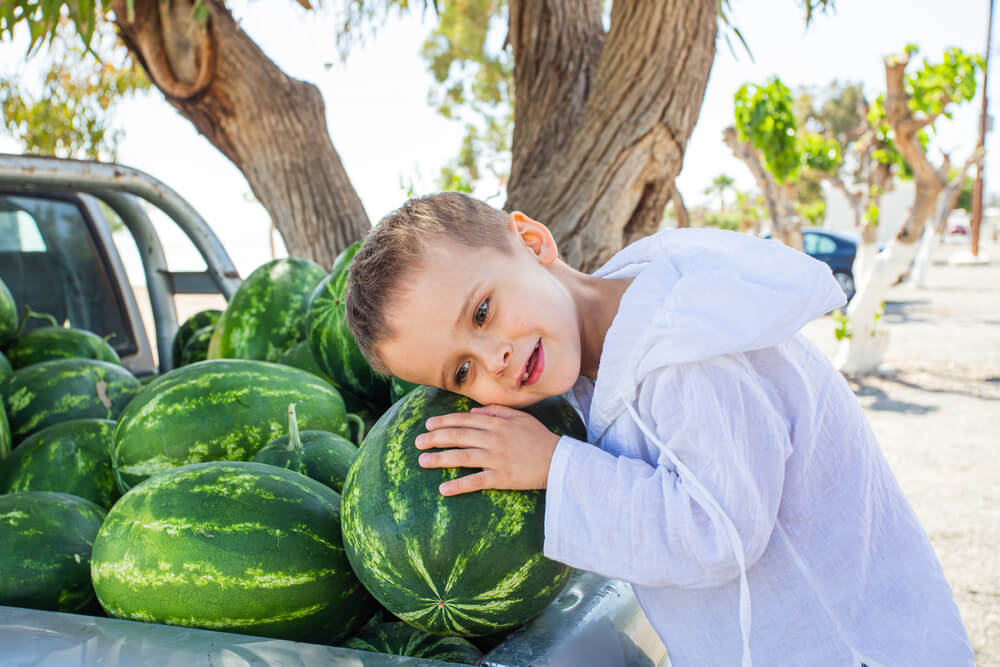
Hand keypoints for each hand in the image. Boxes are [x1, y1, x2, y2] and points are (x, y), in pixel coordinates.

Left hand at [414, 404, 560, 495]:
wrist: (559, 460)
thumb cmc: (539, 438)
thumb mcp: (520, 417)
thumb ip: (496, 411)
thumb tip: (473, 413)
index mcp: (496, 424)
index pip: (463, 421)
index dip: (443, 422)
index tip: (428, 425)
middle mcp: (493, 439)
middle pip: (457, 436)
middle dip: (434, 438)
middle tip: (417, 442)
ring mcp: (496, 458)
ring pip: (462, 457)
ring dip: (439, 458)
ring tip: (422, 461)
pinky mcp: (501, 477)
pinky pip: (476, 481)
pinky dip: (458, 485)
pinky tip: (443, 488)